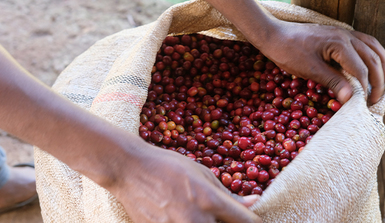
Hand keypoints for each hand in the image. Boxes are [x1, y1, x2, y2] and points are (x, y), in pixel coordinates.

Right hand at [111, 145, 261, 222]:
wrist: (130, 171)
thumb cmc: (168, 166)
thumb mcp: (202, 174)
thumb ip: (228, 194)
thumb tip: (253, 202)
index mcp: (209, 200)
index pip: (247, 222)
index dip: (252, 221)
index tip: (247, 218)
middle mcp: (197, 221)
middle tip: (215, 211)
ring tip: (197, 212)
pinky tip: (181, 215)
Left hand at [256, 18, 384, 103]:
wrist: (273, 35)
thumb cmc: (288, 52)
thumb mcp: (310, 70)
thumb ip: (333, 82)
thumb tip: (351, 100)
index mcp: (340, 44)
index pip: (361, 70)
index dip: (366, 89)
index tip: (365, 105)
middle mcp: (346, 35)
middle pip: (373, 59)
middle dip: (378, 80)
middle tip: (375, 100)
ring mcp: (343, 32)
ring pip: (373, 47)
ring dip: (382, 65)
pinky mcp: (339, 33)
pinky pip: (364, 42)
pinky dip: (372, 54)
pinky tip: (373, 64)